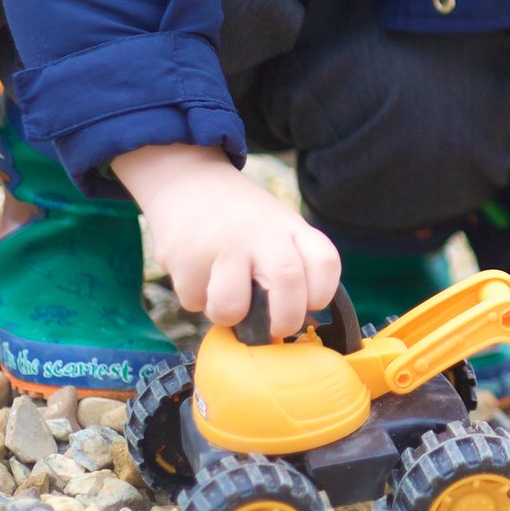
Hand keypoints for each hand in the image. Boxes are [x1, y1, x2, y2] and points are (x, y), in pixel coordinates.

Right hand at [111, 143, 341, 338]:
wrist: (188, 183)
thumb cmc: (240, 220)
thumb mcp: (276, 228)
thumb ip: (291, 265)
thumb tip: (294, 320)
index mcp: (290, 227)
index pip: (324, 262)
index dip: (323, 292)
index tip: (311, 304)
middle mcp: (260, 232)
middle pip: (287, 281)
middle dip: (284, 319)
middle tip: (275, 327)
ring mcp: (222, 243)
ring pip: (231, 306)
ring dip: (228, 315)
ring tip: (225, 298)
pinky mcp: (184, 256)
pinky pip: (194, 300)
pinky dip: (196, 298)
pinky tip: (197, 271)